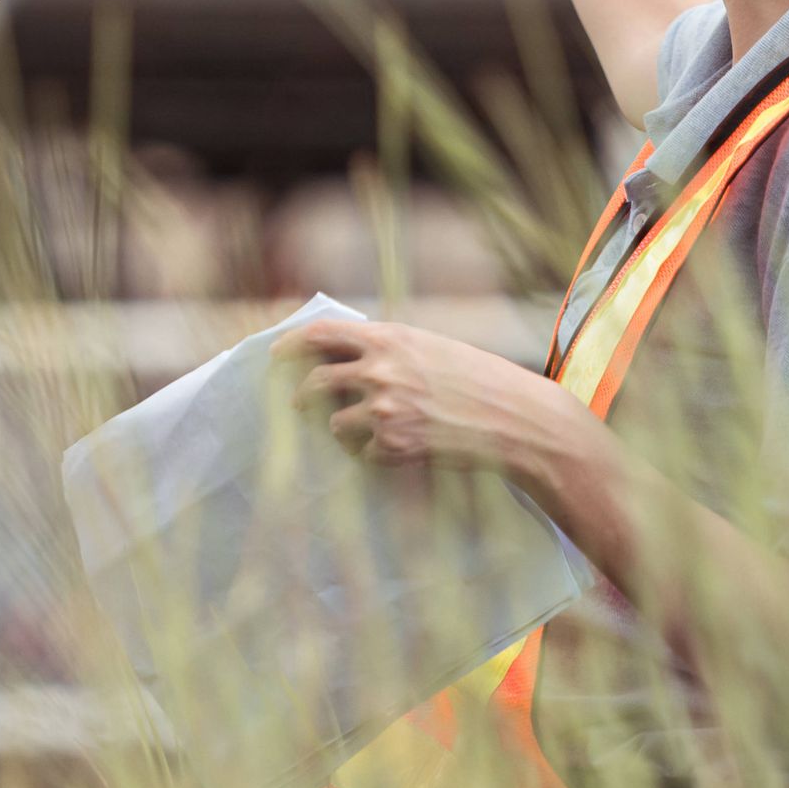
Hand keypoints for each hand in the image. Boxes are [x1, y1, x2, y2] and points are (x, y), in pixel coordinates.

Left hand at [280, 316, 550, 475]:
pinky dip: (369, 453)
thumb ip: (388, 348)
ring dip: (338, 429)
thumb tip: (345, 354)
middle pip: (316, 381)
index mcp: (388, 339)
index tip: (276, 353)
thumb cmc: (477, 378)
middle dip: (301, 395)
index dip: (291, 343)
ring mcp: (384, 410)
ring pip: (333, 423)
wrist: (512, 418)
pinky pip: (361, 452)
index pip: (321, 334)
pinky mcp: (393, 446)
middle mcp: (379, 371)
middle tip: (298, 403)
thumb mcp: (430, 346)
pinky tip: (392, 450)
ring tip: (357, 431)